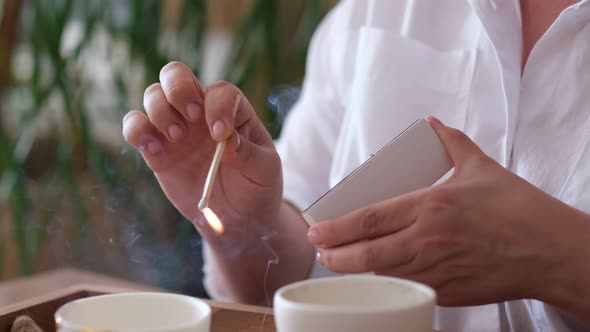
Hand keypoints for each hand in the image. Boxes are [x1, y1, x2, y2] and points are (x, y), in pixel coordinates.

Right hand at [122, 62, 281, 239]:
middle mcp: (200, 113)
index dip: (218, 106)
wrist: (238, 217)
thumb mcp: (264, 170)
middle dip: (178, 89)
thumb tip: (226, 142)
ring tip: (177, 139)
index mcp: (232, 111)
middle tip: (191, 118)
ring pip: (152, 95)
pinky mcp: (156, 150)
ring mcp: (176, 129)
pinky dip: (137, 130)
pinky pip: (134, 126)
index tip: (221, 134)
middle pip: (175, 74)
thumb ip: (249, 153)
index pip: (219, 90)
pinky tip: (155, 150)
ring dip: (160, 112)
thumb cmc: (256, 186)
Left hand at [308, 117, 589, 306]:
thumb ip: (451, 142)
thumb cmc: (517, 208)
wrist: (550, 250)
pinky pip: (408, 289)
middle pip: (367, 254)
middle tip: (319, 252)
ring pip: (382, 274)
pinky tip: (379, 276)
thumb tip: (432, 123)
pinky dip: (388, 283)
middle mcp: (429, 240)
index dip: (337, 227)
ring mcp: (438, 269)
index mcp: (431, 206)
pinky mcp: (449, 292)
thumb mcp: (480, 167)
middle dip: (336, 256)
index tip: (316, 230)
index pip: (371, 218)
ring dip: (356, 271)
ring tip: (340, 263)